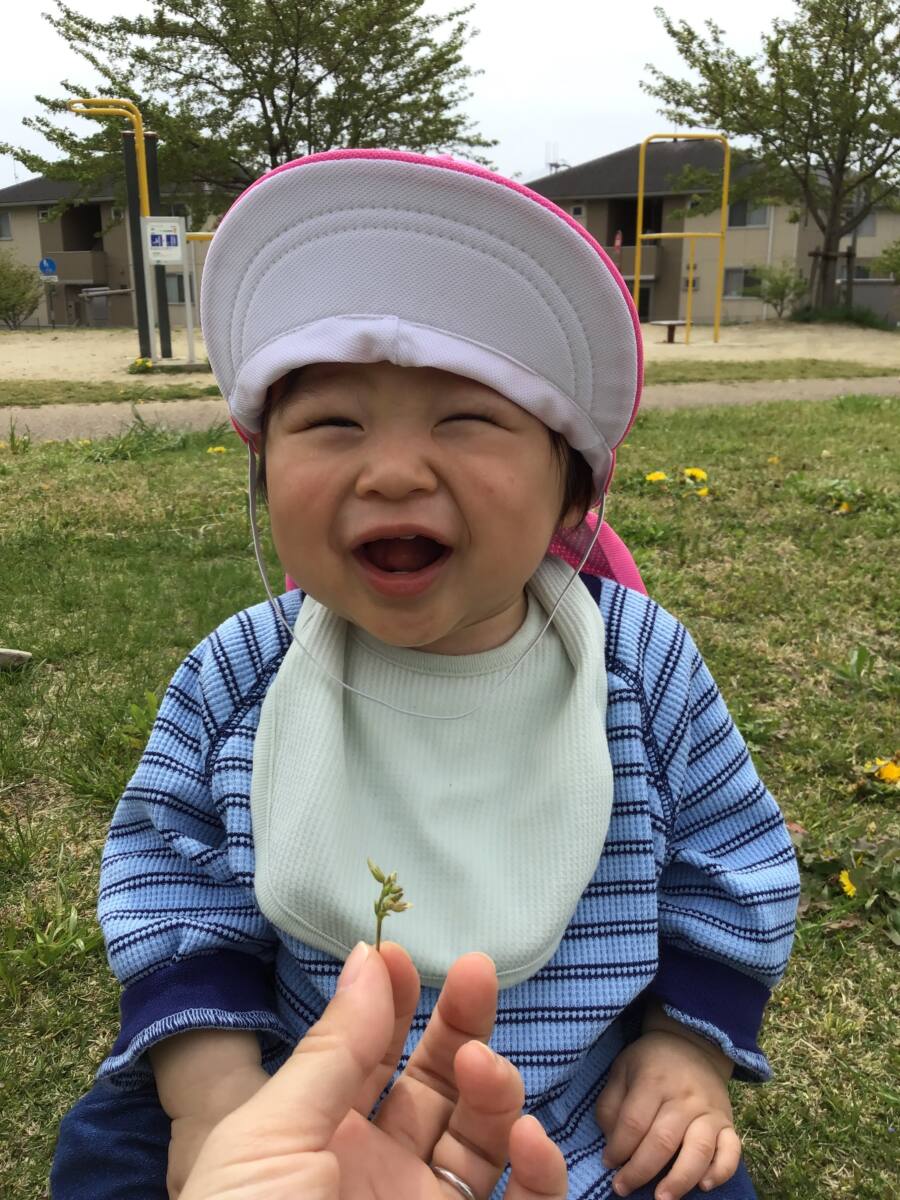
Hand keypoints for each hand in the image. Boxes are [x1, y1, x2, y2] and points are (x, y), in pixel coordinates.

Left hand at [181, 941, 567, 1199]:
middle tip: (478, 972)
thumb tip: (370, 956)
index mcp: (315, 1143)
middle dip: (458, 1026)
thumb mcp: (269, 1139)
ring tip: (485, 1063)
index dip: (386, 1006)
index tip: (403, 955)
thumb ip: (335, 1050)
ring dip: (495, 1089)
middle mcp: (375, 1175)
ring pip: (483, 1138)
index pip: (363, 1059)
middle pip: (433, 1087)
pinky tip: (529, 1135)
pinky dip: (540, 1170)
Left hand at [595, 1030, 740, 1199]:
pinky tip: (704, 1186)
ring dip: (679, 1180)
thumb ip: (611, 1104)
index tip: (608, 1163)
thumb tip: (612, 1144)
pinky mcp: (728, 1122)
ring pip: (698, 1150)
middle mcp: (684, 1097)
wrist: (692, 1044)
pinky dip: (721, 1171)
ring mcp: (709, 1111)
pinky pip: (732, 1151)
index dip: (619, 1148)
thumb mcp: (622, 1069)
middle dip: (640, 1171)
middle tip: (623, 1188)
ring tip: (661, 1197)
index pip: (634, 1122)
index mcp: (654, 1080)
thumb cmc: (650, 1063)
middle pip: (663, 1141)